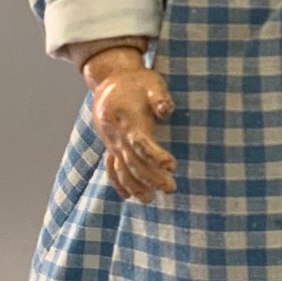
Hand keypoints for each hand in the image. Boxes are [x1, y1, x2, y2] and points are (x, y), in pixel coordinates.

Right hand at [90, 65, 177, 202]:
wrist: (109, 80)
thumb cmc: (136, 82)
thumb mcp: (151, 82)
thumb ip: (159, 97)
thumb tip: (166, 110)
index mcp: (129, 121)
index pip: (142, 143)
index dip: (156, 156)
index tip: (172, 166)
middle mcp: (118, 136)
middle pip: (134, 162)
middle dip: (152, 177)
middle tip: (171, 188)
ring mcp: (112, 143)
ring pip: (121, 169)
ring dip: (134, 186)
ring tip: (149, 199)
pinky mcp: (110, 145)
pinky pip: (111, 167)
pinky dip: (118, 182)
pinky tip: (127, 196)